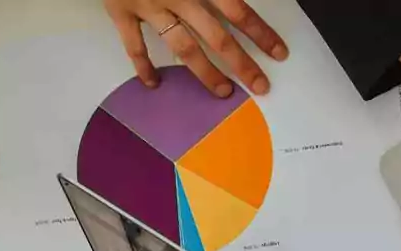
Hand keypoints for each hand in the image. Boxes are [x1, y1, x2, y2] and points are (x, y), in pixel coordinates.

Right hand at [103, 0, 287, 95]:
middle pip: (217, 37)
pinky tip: (153, 83)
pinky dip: (142, 65)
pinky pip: (133, 44)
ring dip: (204, 73)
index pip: (238, 12)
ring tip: (222, 92)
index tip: (278, 53)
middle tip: (260, 86)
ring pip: (182, 47)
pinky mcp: (121, 10)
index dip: (260, 33)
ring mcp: (149, 6)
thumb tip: (239, 2)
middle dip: (241, 64)